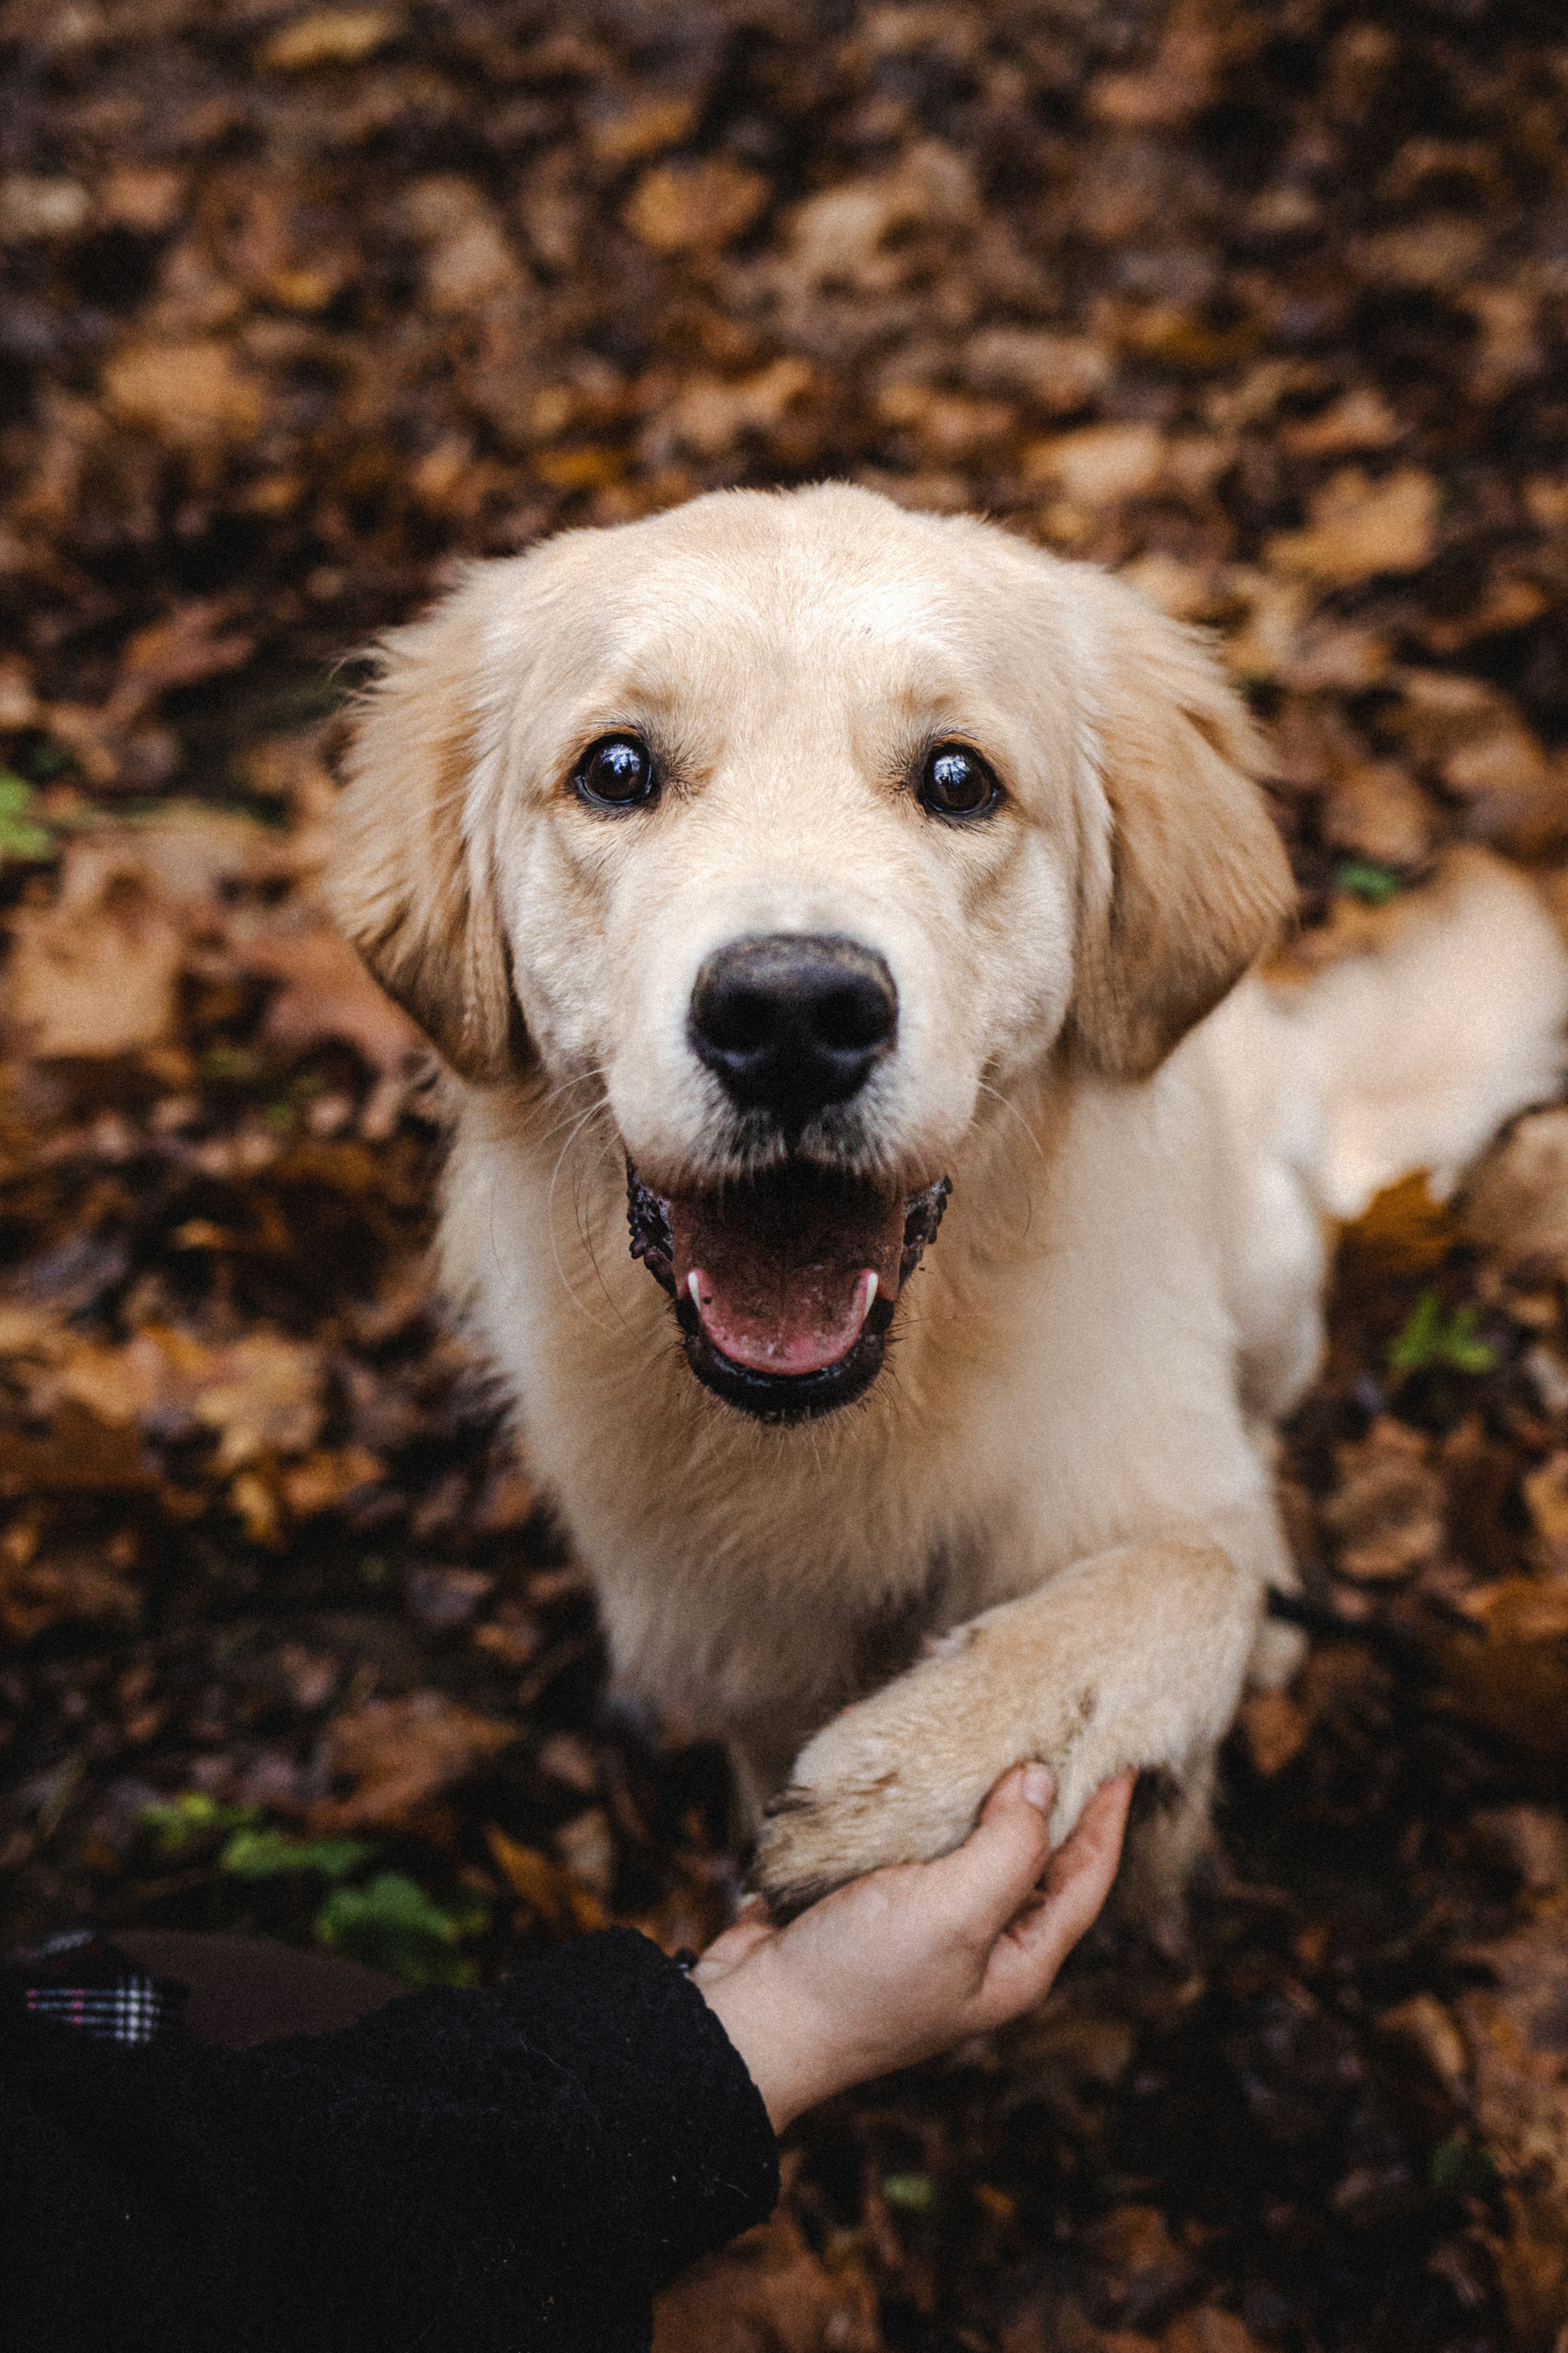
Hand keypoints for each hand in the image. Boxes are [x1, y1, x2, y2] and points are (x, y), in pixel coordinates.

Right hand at [690, 1763, 1133, 2129]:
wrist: (751, 2022)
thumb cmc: (859, 1983)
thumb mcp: (954, 1915)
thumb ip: (1009, 1849)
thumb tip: (1042, 1782)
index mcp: (1016, 1961)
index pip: (1084, 1877)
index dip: (1107, 1816)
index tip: (1126, 1754)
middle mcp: (977, 1940)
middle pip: (1029, 1851)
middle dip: (1042, 1787)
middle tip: (1054, 1719)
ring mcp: (920, 1918)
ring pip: (965, 1834)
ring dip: (971, 1778)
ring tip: (983, 1718)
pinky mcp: (867, 1894)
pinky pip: (905, 1829)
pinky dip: (909, 1787)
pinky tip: (899, 1744)